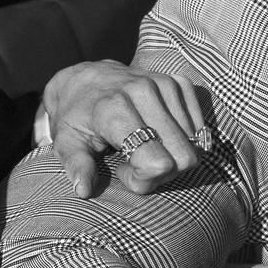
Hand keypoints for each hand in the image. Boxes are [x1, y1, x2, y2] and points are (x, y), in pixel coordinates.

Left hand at [40, 62, 210, 197]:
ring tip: (147, 148)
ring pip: (195, 145)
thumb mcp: (67, 143)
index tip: (124, 173)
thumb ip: (76, 166)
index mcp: (114, 108)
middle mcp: (144, 91)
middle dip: (163, 174)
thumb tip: (83, 191)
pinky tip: (159, 135)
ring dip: (173, 157)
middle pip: (184, 158)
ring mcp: (165, 84)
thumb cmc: (76, 117)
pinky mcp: (179, 82)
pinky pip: (200, 128)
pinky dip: (183, 140)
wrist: (86, 77)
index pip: (157, 162)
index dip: (145, 180)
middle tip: (137, 165)